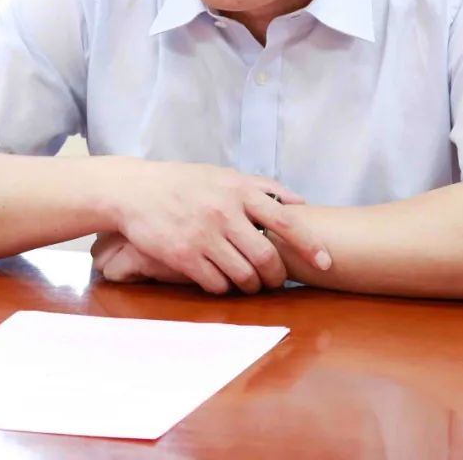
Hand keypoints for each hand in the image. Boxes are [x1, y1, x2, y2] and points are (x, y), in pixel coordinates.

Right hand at [107, 159, 331, 294]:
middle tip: (275, 280)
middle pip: (267, 257)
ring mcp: (204, 235)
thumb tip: (301, 203)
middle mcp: (225, 212)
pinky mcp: (184, 256)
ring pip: (244, 276)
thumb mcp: (224, 175)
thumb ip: (263, 188)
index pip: (287, 222)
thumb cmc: (185, 183)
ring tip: (249, 283)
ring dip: (251, 285)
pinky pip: (216, 284)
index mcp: (239, 190)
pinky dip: (224, 287)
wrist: (136, 191)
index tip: (326, 262)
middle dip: (277, 276)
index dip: (310, 245)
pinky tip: (221, 280)